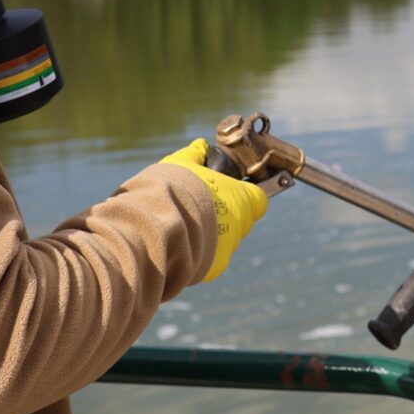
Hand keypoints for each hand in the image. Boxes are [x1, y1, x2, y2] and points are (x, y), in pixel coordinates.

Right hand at [164, 137, 267, 281]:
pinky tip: (180, 242)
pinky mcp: (214, 267)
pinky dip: (198, 252)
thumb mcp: (182, 163)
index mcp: (241, 199)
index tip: (231, 192)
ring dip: (210, 234)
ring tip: (184, 225)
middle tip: (199, 207)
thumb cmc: (172, 190)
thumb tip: (200, 146)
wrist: (156, 226)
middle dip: (223, 214)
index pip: (258, 199)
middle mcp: (240, 225)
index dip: (245, 195)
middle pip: (239, 220)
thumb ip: (195, 154)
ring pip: (224, 241)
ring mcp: (228, 248)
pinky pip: (209, 258)